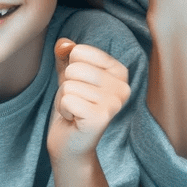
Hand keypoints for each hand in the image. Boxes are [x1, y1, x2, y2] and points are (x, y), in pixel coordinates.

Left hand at [48, 38, 130, 160]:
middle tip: (76, 102)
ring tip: (76, 111)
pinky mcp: (102, 117)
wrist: (70, 143)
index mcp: (119, 71)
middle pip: (74, 68)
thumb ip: (66, 54)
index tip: (79, 87)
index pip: (79, 51)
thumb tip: (63, 43)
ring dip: (64, 99)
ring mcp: (114, 103)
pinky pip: (68, 99)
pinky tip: (74, 120)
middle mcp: (123, 86)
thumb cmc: (73, 106)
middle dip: (66, 86)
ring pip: (69, 85)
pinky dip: (64, 109)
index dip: (69, 68)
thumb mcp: (68, 75)